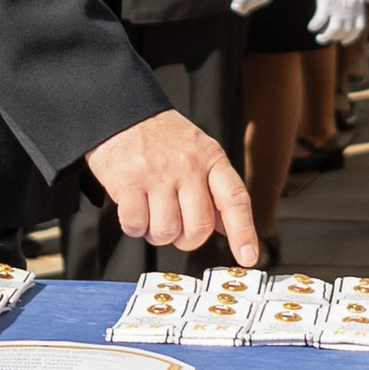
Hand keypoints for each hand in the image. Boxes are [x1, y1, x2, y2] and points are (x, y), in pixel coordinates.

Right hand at [86, 109, 259, 262]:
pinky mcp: (127, 182)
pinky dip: (134, 227)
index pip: (234, 199)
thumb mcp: (198, 152)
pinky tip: (134, 208)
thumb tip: (228, 228)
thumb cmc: (161, 137)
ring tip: (152, 212)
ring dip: (157, 234)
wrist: (120, 112)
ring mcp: (157, 173)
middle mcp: (187, 165)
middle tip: (176, 227)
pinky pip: (136, 225)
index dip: (244, 232)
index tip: (248, 257)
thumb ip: (214, 189)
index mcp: (210, 157)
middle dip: (187, 239)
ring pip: (166, 232)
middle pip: (199, 227)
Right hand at [309, 0, 368, 46]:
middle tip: (327, 38)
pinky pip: (319, 20)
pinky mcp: (325, 3)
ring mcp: (338, 8)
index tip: (344, 42)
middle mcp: (350, 10)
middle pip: (345, 32)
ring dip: (325, 37)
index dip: (351, 38)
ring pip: (333, 31)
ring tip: (319, 37)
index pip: (358, 28)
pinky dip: (314, 26)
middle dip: (336, 38)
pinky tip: (311, 26)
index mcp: (359, 7)